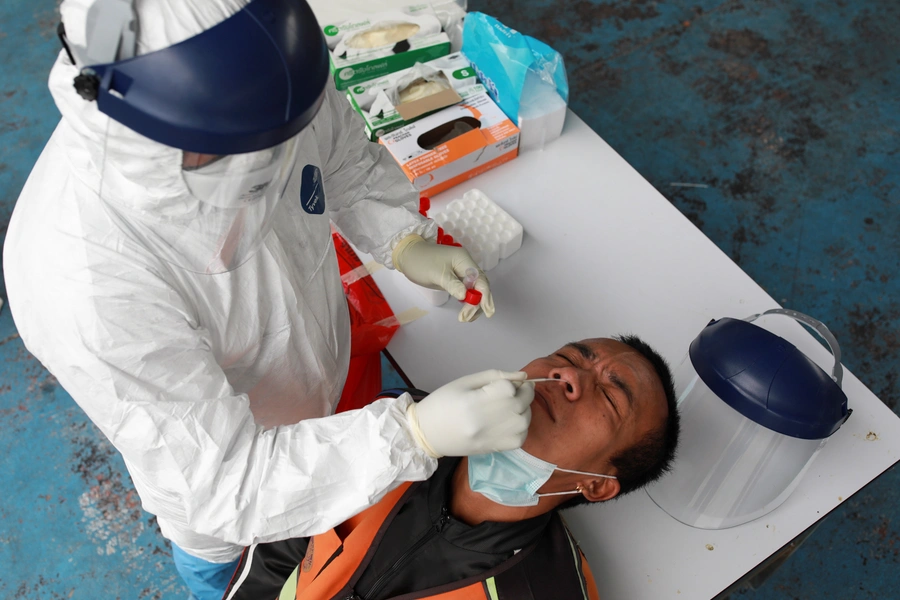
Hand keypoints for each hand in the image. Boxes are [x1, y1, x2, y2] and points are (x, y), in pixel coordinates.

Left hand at [392, 234, 494, 321]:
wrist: (408, 256)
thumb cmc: (421, 262)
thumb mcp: (436, 274)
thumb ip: (453, 285)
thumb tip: (465, 297)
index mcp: (464, 260)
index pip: (480, 279)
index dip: (485, 296)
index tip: (487, 311)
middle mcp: (466, 266)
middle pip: (480, 286)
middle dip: (478, 303)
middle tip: (467, 318)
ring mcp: (461, 273)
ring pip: (474, 290)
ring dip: (473, 305)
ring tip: (465, 318)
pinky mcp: (455, 279)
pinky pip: (466, 291)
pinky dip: (467, 302)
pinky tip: (465, 312)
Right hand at [406, 370, 533, 456]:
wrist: (426, 433)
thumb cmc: (442, 403)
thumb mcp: (464, 382)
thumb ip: (494, 376)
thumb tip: (522, 376)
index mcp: (473, 402)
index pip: (508, 389)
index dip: (515, 382)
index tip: (512, 381)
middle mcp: (484, 422)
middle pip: (520, 405)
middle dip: (525, 394)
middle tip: (519, 389)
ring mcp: (491, 439)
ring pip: (524, 422)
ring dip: (525, 410)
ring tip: (513, 405)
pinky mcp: (494, 450)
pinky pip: (519, 439)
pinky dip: (522, 427)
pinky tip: (511, 421)